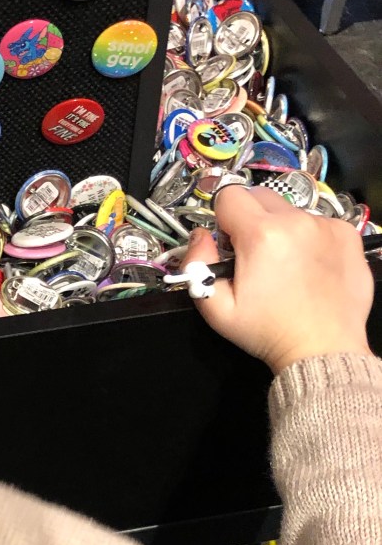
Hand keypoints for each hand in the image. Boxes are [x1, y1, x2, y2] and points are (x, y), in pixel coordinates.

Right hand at [184, 186, 374, 374]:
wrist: (322, 348)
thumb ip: (196, 265)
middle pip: (260, 196)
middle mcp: (296, 221)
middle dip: (251, 219)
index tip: (231, 246)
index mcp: (261, 235)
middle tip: (255, 255)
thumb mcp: (216, 308)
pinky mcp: (347, 234)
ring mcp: (326, 225)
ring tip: (285, 266)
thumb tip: (201, 236)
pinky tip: (309, 267)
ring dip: (281, 229)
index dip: (223, 220)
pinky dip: (309, 238)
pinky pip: (318, 222)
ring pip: (290, 211)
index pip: (230, 195)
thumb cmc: (267, 331)